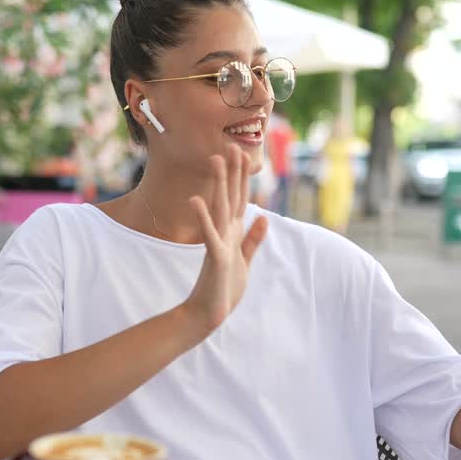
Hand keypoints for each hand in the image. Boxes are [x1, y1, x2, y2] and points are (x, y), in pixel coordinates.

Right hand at [182, 145, 268, 331]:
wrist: (208, 314)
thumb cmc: (224, 289)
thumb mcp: (244, 260)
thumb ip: (252, 238)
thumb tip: (264, 217)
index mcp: (232, 233)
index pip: (240, 199)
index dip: (243, 178)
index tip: (244, 154)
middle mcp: (224, 234)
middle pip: (230, 197)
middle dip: (232, 173)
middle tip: (232, 146)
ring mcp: (219, 244)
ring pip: (220, 209)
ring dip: (219, 185)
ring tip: (216, 161)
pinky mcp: (216, 257)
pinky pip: (209, 235)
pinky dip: (204, 218)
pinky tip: (197, 200)